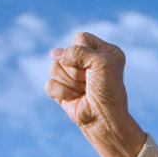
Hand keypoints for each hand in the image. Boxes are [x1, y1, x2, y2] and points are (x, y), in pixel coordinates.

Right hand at [46, 32, 145, 156]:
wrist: (103, 119)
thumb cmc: (108, 91)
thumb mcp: (101, 63)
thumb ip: (79, 51)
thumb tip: (56, 55)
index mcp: (104, 51)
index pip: (80, 38)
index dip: (82, 51)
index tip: (95, 67)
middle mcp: (88, 61)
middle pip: (64, 52)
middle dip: (76, 70)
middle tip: (90, 82)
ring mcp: (73, 75)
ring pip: (54, 67)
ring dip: (70, 82)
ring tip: (84, 90)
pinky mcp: (61, 88)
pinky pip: (49, 83)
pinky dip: (62, 93)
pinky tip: (75, 98)